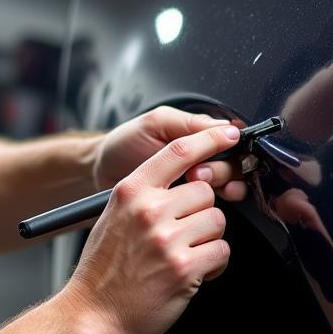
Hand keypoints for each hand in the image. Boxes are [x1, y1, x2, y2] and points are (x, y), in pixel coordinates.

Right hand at [67, 123, 240, 333]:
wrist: (90, 318)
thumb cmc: (102, 273)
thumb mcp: (113, 218)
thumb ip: (145, 196)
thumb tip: (186, 182)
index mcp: (131, 192)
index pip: (178, 152)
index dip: (210, 139)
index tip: (228, 134)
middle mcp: (149, 211)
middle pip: (205, 191)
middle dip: (201, 213)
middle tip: (184, 235)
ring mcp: (167, 239)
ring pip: (217, 221)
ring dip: (209, 240)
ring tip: (185, 256)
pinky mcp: (184, 268)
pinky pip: (221, 252)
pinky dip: (214, 264)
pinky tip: (193, 273)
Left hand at [93, 106, 247, 201]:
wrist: (99, 176)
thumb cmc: (123, 146)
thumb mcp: (154, 124)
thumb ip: (189, 123)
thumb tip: (226, 126)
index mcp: (197, 137)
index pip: (231, 142)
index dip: (227, 148)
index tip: (214, 152)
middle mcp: (202, 160)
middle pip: (232, 167)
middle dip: (217, 171)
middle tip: (194, 172)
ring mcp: (196, 185)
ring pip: (227, 188)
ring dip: (216, 188)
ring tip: (192, 183)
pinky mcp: (189, 210)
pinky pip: (212, 210)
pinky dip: (212, 210)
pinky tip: (201, 206)